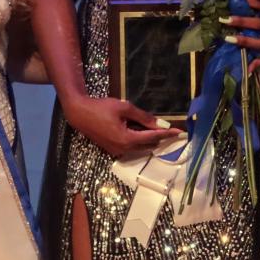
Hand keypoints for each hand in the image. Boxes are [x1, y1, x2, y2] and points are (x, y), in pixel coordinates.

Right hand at [65, 94, 180, 160]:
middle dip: (160, 138)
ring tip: (158, 130)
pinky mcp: (112, 150)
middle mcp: (124, 149)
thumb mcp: (125, 108)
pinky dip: (139, 140)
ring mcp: (117, 151)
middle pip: (148, 145)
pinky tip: (141, 131)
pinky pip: (131, 147)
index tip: (179, 132)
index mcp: (128, 139)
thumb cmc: (102, 108)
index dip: (167, 134)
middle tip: (171, 130)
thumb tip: (160, 124)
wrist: (79, 113)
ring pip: (140, 148)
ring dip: (149, 140)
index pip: (153, 137)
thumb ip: (143, 117)